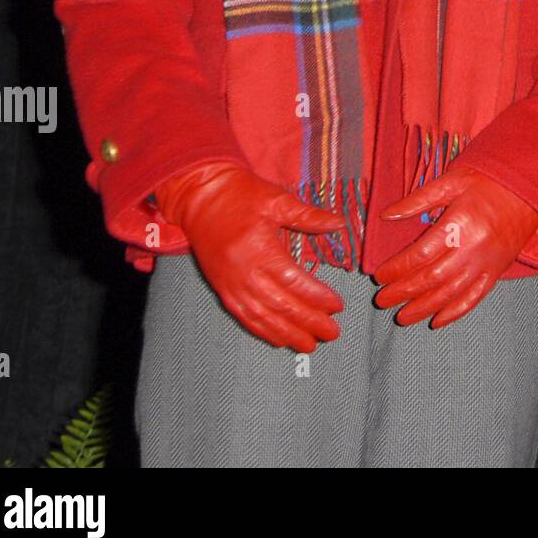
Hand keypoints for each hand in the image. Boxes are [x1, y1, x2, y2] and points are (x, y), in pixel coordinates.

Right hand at [156, 160, 345, 352]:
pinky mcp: (222, 288)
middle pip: (281, 306)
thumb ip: (308, 216)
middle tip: (332, 333)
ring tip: (310, 343)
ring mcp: (231, 285)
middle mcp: (244, 273)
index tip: (337, 306)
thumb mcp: (277, 200)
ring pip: (263, 317)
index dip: (317, 298)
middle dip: (308, 322)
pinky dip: (263, 330)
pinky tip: (279, 339)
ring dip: (287, 333)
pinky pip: (244, 316)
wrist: (198, 196)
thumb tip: (339, 224)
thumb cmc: (240, 194)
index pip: (295, 283)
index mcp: (260, 251)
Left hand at [373, 166, 537, 327]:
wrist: (530, 189)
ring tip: (402, 316)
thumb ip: (419, 199)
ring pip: (450, 294)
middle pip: (431, 278)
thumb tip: (387, 215)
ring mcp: (486, 264)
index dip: (397, 268)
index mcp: (459, 224)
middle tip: (382, 300)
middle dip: (403, 292)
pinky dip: (455, 312)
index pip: (421, 254)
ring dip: (423, 308)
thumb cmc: (489, 181)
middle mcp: (473, 248)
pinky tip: (437, 321)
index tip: (379, 275)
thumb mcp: (453, 181)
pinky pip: (474, 298)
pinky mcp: (497, 271)